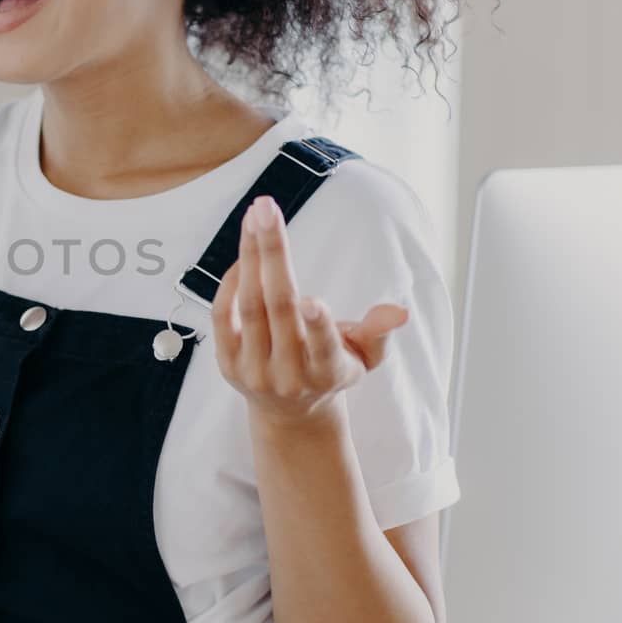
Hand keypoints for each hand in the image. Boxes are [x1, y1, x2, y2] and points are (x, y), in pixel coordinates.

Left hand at [211, 194, 410, 423]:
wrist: (291, 413)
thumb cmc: (332, 371)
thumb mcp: (363, 357)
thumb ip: (377, 333)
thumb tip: (399, 312)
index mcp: (329, 373)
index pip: (324, 349)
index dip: (319, 327)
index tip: (313, 301)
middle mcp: (289, 375)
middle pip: (277, 309)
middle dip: (272, 254)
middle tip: (267, 209)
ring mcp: (254, 371)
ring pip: (249, 307)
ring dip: (250, 257)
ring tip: (255, 216)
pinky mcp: (227, 364)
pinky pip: (223, 316)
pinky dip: (231, 283)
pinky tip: (244, 255)